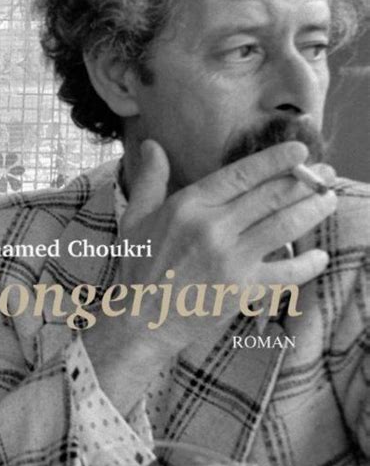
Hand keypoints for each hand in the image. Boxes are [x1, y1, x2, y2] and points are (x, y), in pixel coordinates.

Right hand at [113, 138, 335, 355]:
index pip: (241, 174)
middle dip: (303, 181)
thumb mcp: (136, 217)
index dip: (275, 160)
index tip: (300, 150)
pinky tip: (320, 257)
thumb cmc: (138, 266)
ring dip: (311, 211)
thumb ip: (150, 179)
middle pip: (270, 196)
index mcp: (190, 206)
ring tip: (329, 200)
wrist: (140, 320)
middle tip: (325, 173)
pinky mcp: (241, 289)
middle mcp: (213, 228)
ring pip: (283, 227)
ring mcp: (230, 259)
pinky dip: (306, 265)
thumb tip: (151, 144)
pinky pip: (284, 274)